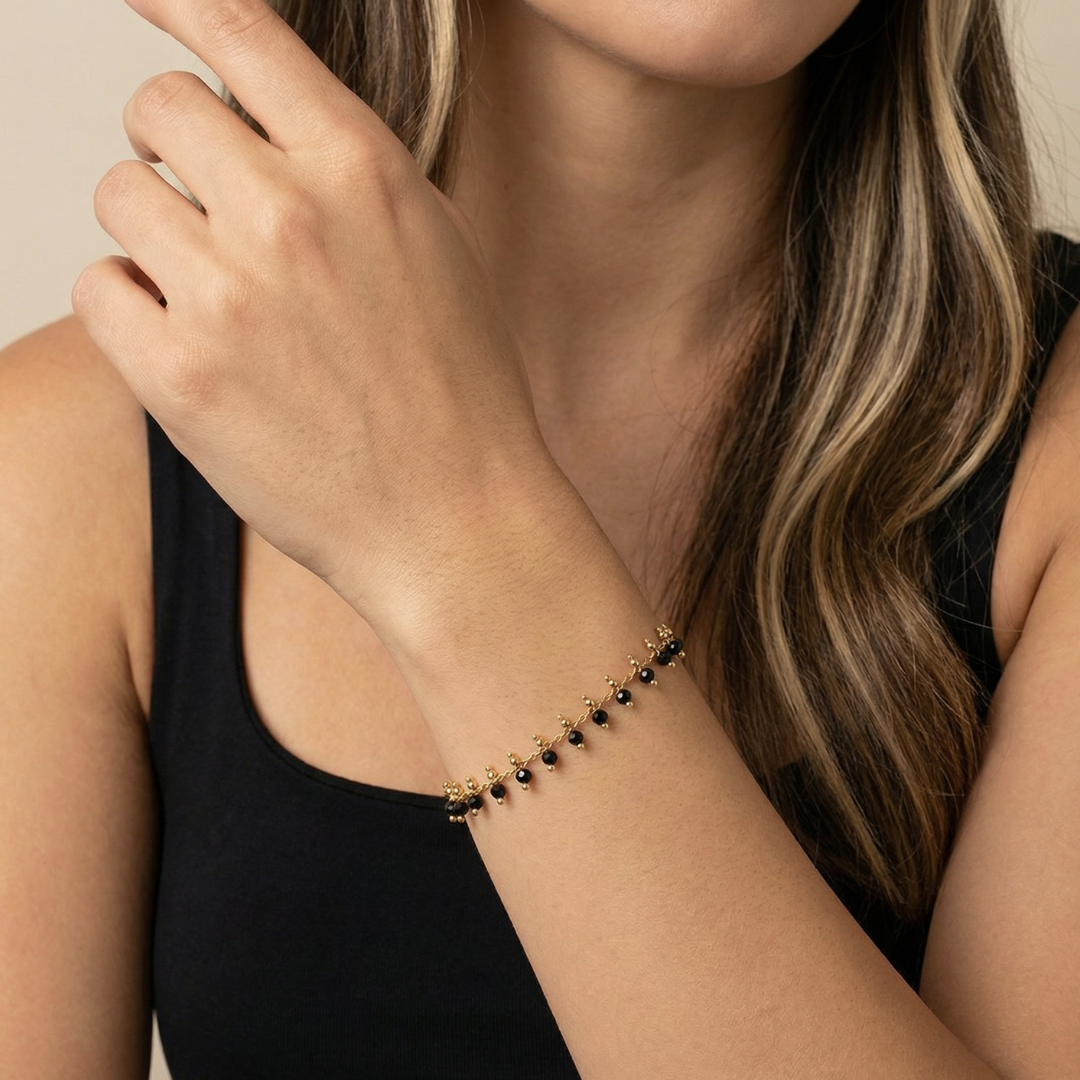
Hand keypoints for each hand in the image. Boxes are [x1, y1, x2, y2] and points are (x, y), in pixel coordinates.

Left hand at [73, 0, 561, 638]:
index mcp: (363, 168)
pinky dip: (134, 307)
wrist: (454, 516)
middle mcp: (288, 215)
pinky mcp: (176, 377)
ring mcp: (226, 296)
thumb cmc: (455, 390)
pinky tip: (196, 344)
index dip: (179, 3)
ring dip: (157, 234)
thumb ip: (346, 168)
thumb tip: (255, 117)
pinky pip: (98, 285)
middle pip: (156, 106)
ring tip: (221, 298)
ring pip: (119, 194)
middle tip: (210, 210)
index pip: (239, 29)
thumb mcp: (433, 244)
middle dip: (174, 148)